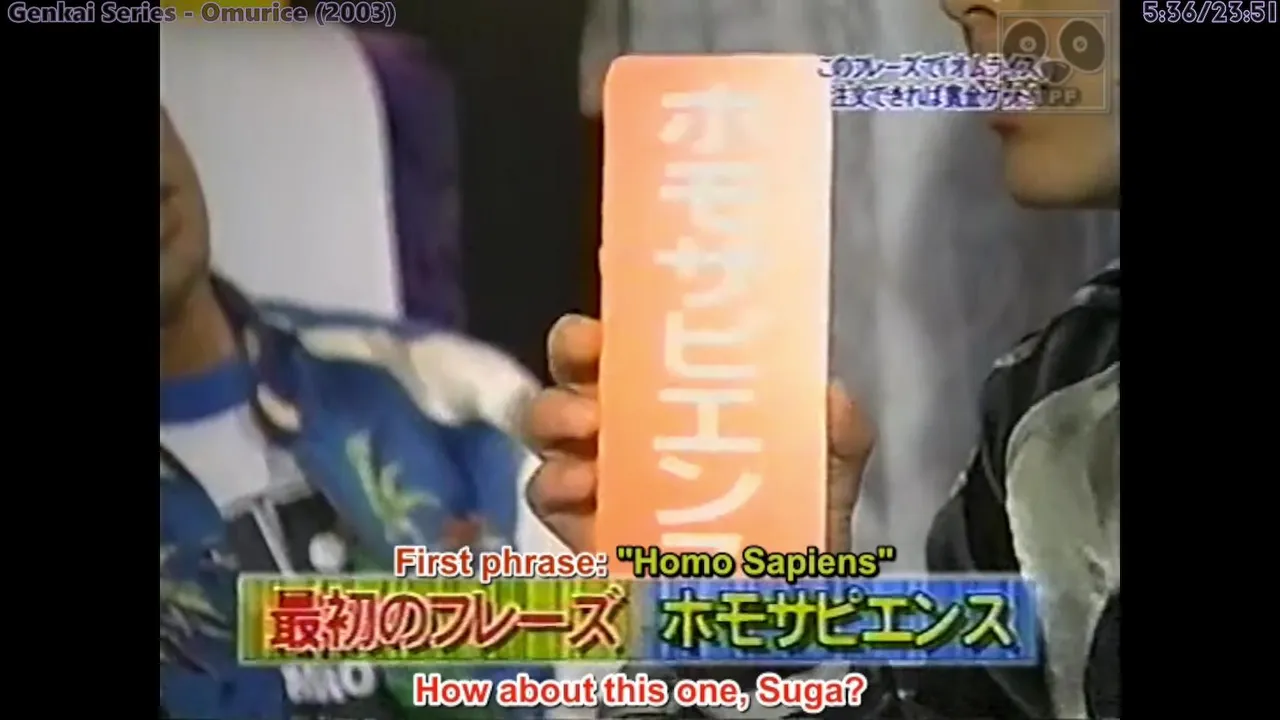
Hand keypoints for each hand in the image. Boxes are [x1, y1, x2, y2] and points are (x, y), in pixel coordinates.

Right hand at [525, 314, 874, 552]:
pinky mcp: (579, 528)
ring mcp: (597, 474)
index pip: (635, 337)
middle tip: (594, 358)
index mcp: (675, 393)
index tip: (617, 293)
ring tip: (588, 426)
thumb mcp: (828, 467)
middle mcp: (626, 423)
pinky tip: (587, 486)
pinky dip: (558, 482)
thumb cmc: (793, 523)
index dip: (621, 308)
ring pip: (547, 423)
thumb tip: (832, 396)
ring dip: (558, 413)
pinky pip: (546, 494)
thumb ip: (839, 431)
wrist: (779, 607)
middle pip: (575, 367)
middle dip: (574, 349)